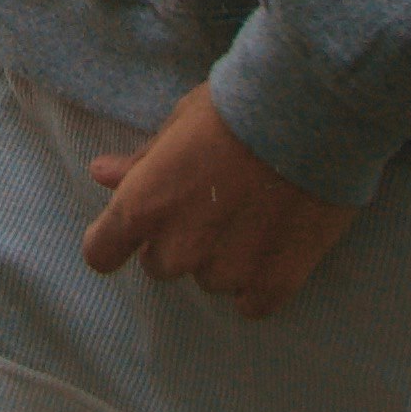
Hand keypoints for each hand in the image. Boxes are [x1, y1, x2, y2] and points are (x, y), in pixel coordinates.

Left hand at [79, 81, 363, 318]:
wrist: (310, 113)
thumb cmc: (236, 108)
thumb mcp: (177, 124)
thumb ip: (139, 162)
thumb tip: (101, 173)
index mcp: (143, 206)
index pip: (101, 253)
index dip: (114, 241)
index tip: (131, 231)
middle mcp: (179, 249)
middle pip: (161, 265)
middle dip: (179, 240)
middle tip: (213, 201)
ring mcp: (228, 270)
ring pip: (211, 280)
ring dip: (224, 257)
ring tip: (254, 211)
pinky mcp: (275, 281)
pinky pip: (252, 303)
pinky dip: (260, 280)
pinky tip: (275, 243)